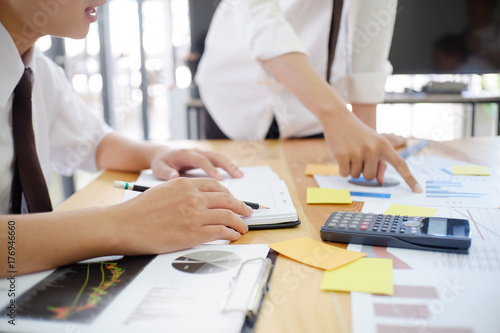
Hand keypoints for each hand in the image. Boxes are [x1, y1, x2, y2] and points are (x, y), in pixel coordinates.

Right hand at [112, 178, 251, 254]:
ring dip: (240, 222)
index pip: (216, 186)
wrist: (125, 224)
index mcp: (185, 184)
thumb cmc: (139, 210)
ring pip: (228, 216)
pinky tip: (233, 235)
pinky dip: (231, 233)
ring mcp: (195, 215)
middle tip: (248, 212)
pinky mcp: (194, 233)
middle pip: (227, 200)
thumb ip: (182, 192)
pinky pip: (221, 232)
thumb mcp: (163, 190)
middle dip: (241, 207)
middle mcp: (193, 197)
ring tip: (244, 227)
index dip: (229, 194)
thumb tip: (198, 199)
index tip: (235, 200)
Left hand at [150, 147, 243, 179]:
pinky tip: (236, 174)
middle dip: (227, 166)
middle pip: (215, 156)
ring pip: (219, 157)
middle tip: (238, 176)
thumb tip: (174, 177)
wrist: (162, 154)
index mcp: (185, 154)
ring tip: (240, 176)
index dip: (211, 170)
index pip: (201, 161)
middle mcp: (196, 151)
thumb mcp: (159, 168)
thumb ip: (166, 173)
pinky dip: (228, 166)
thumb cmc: (161, 162)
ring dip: (231, 165)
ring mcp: (202, 153)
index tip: (219, 179)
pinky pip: (219, 160)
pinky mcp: (205, 157)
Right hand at [322, 112, 421, 191]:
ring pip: (357, 176)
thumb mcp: (372, 142)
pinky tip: (341, 154)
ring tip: (349, 151)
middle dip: (362, 169)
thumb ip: (379, 162)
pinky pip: (345, 174)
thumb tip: (380, 181)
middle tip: (357, 154)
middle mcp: (373, 148)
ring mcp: (358, 152)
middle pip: (370, 176)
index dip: (410, 179)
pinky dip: (342, 168)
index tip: (418, 190)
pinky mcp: (342, 155)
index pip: (400, 164)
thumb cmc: (356, 132)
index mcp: (383, 145)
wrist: (337, 116)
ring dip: (352, 168)